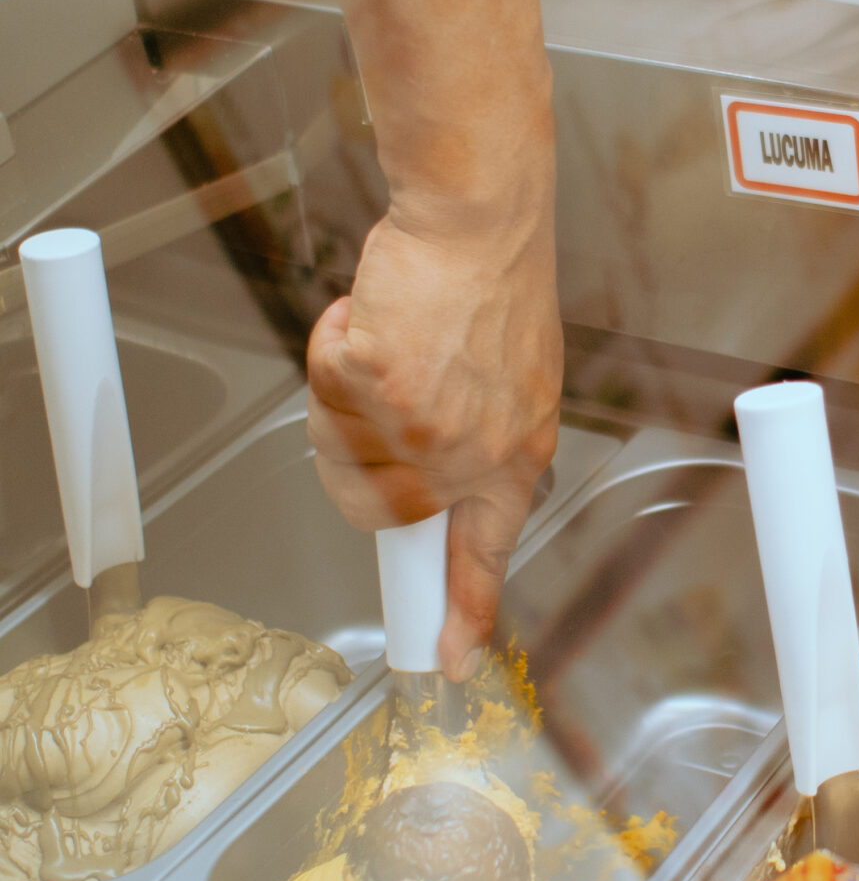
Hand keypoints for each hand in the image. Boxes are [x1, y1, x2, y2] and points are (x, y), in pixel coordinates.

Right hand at [306, 199, 562, 675]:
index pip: (486, 554)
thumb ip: (476, 441)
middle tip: (368, 395)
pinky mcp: (377, 390)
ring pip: (335, 447)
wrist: (481, 222)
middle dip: (351, 455)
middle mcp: (472, 456)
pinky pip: (321, 384)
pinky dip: (333, 342)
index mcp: (516, 456)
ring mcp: (421, 429)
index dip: (463, 612)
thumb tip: (431, 482)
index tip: (449, 659)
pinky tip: (374, 314)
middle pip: (374, 506)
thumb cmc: (495, 286)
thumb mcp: (515, 384)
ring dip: (341, 392)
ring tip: (386, 338)